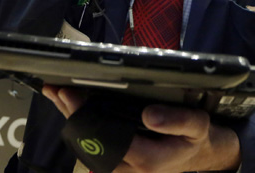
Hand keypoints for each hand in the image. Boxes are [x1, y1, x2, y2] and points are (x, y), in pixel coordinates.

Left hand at [43, 86, 241, 171]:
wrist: (198, 156)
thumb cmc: (196, 138)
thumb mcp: (197, 125)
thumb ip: (177, 121)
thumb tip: (149, 115)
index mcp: (147, 159)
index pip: (107, 138)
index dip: (86, 117)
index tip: (72, 95)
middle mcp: (129, 168)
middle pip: (91, 143)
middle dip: (72, 115)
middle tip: (57, 90)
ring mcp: (122, 167)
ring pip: (88, 146)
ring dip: (71, 119)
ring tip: (56, 94)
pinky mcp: (118, 162)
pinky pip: (93, 145)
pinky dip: (79, 125)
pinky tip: (68, 106)